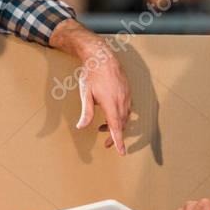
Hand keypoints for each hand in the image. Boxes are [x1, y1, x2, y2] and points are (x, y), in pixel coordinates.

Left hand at [50, 20, 131, 154]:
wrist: (102, 57)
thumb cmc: (92, 74)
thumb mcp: (86, 94)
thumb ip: (86, 112)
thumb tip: (81, 126)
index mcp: (111, 104)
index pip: (116, 128)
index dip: (118, 141)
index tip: (121, 152)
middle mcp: (122, 101)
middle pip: (121, 125)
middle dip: (114, 136)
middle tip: (105, 143)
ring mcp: (127, 96)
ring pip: (125, 117)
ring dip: (116, 125)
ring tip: (103, 126)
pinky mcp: (128, 92)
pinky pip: (127, 109)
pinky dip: (121, 116)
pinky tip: (111, 113)